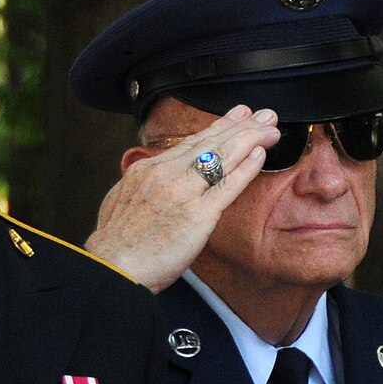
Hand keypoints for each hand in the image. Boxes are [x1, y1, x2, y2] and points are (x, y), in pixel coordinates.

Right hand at [86, 107, 280, 291]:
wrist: (111, 268)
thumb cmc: (115, 247)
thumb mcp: (119, 202)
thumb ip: (140, 186)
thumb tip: (147, 181)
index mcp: (146, 170)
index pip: (190, 144)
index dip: (217, 128)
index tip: (236, 117)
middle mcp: (165, 174)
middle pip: (210, 142)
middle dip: (240, 125)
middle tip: (264, 115)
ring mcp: (182, 193)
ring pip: (222, 156)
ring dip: (250, 138)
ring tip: (270, 128)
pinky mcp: (197, 215)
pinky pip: (227, 185)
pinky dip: (246, 167)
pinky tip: (260, 154)